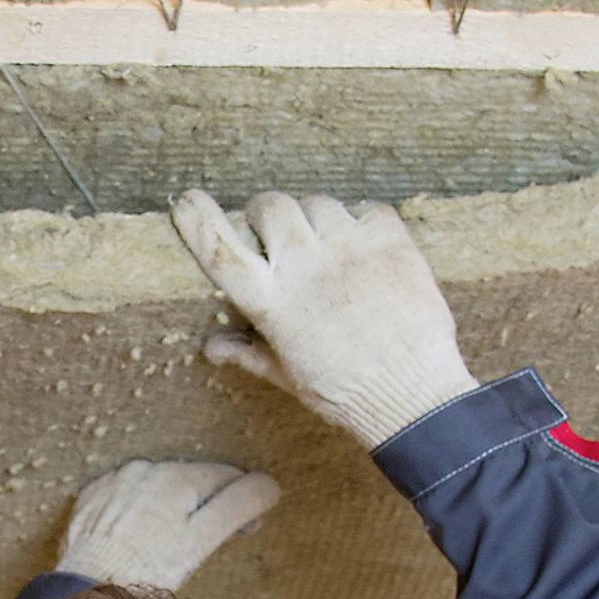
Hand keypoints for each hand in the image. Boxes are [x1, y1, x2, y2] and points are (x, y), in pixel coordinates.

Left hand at [54, 460, 280, 590]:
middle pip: (192, 479)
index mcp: (177, 476)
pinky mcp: (92, 498)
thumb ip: (237, 507)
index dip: (243, 502)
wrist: (84, 588)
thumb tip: (269, 484)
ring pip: (159, 486)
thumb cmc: (147, 569)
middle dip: (206, 504)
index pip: (226, 477)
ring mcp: (115, 481)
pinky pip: (126, 496)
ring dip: (172, 505)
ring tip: (168, 542)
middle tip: (206, 541)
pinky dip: (139, 510)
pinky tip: (139, 537)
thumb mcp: (200, 540)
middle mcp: (145, 469)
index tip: (245, 530)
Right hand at [171, 190, 477, 447]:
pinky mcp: (390, 242)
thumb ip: (247, 353)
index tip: (186, 201)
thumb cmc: (345, 393)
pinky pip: (366, 209)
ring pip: (317, 203)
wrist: (413, 397)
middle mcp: (304, 267)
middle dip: (266, 215)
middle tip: (278, 237)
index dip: (197, 219)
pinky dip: (362, 222)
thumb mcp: (287, 377)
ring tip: (327, 248)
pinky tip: (364, 250)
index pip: (220, 248)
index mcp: (271, 302)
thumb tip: (212, 348)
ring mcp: (349, 249)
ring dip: (315, 219)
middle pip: (269, 206)